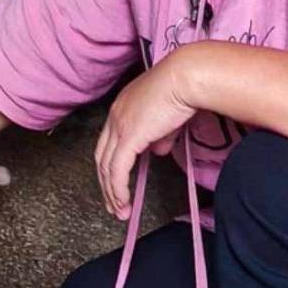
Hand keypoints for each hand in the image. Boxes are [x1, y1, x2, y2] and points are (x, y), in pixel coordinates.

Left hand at [94, 49, 203, 219]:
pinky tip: (123, 202)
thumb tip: (157, 152)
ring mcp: (119, 126)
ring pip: (107, 167)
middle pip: (101, 158)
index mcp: (121, 108)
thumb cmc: (182, 90)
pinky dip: (118, 188)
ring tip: (119, 211)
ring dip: (112, 192)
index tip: (115, 184)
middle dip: (106, 185)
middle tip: (113, 205)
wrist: (186, 76)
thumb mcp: (167, 118)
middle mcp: (114, 117)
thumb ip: (160, 136)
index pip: (108, 143)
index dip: (110, 166)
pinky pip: (117, 170)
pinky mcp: (128, 136)